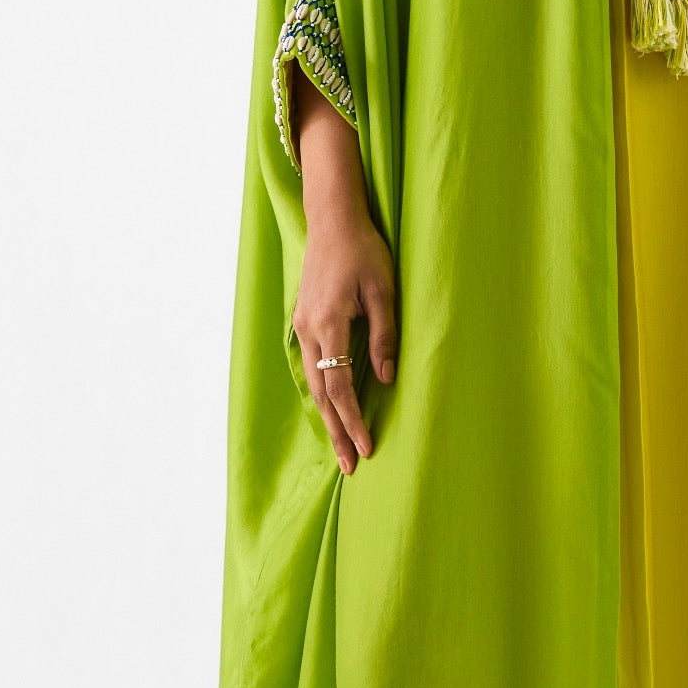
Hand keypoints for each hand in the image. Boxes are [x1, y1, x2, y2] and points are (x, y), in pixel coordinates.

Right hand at [289, 76, 397, 473]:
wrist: (333, 219)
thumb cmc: (364, 250)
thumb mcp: (383, 291)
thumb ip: (384, 336)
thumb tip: (384, 380)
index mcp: (328, 325)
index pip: (339, 387)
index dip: (353, 420)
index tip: (367, 447)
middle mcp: (309, 331)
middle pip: (322, 394)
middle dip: (337, 431)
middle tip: (350, 467)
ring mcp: (303, 326)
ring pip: (314, 382)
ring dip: (328, 416)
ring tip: (341, 446)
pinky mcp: (305, 320)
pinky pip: (313, 366)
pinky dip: (323, 392)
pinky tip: (332, 407)